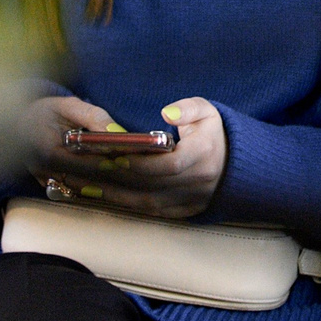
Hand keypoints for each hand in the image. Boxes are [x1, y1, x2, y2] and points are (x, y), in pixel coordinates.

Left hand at [24, 93, 228, 217]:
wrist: (235, 163)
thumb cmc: (213, 132)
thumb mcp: (208, 110)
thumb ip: (188, 108)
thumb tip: (167, 113)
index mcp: (203, 155)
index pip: (167, 165)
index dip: (140, 163)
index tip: (115, 155)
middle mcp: (197, 182)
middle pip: (151, 184)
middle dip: (118, 178)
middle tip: (88, 168)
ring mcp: (190, 201)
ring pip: (147, 202)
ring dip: (115, 196)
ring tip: (85, 186)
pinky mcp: (184, 212)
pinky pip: (151, 211)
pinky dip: (126, 206)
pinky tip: (103, 196)